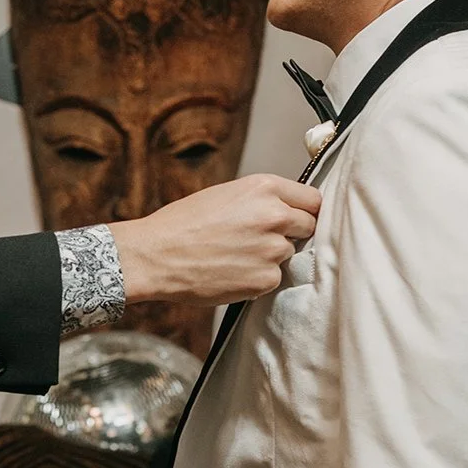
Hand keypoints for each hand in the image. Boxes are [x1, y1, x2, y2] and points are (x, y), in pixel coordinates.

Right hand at [107, 175, 319, 307]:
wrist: (155, 255)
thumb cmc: (182, 224)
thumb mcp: (225, 194)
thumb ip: (261, 200)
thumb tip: (286, 211)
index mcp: (264, 188)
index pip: (312, 199)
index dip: (304, 210)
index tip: (297, 218)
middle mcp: (274, 216)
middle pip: (308, 226)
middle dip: (292, 233)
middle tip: (262, 238)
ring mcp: (272, 249)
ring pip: (289, 254)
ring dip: (271, 256)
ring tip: (237, 255)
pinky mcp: (265, 279)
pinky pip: (274, 278)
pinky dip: (258, 278)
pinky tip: (232, 271)